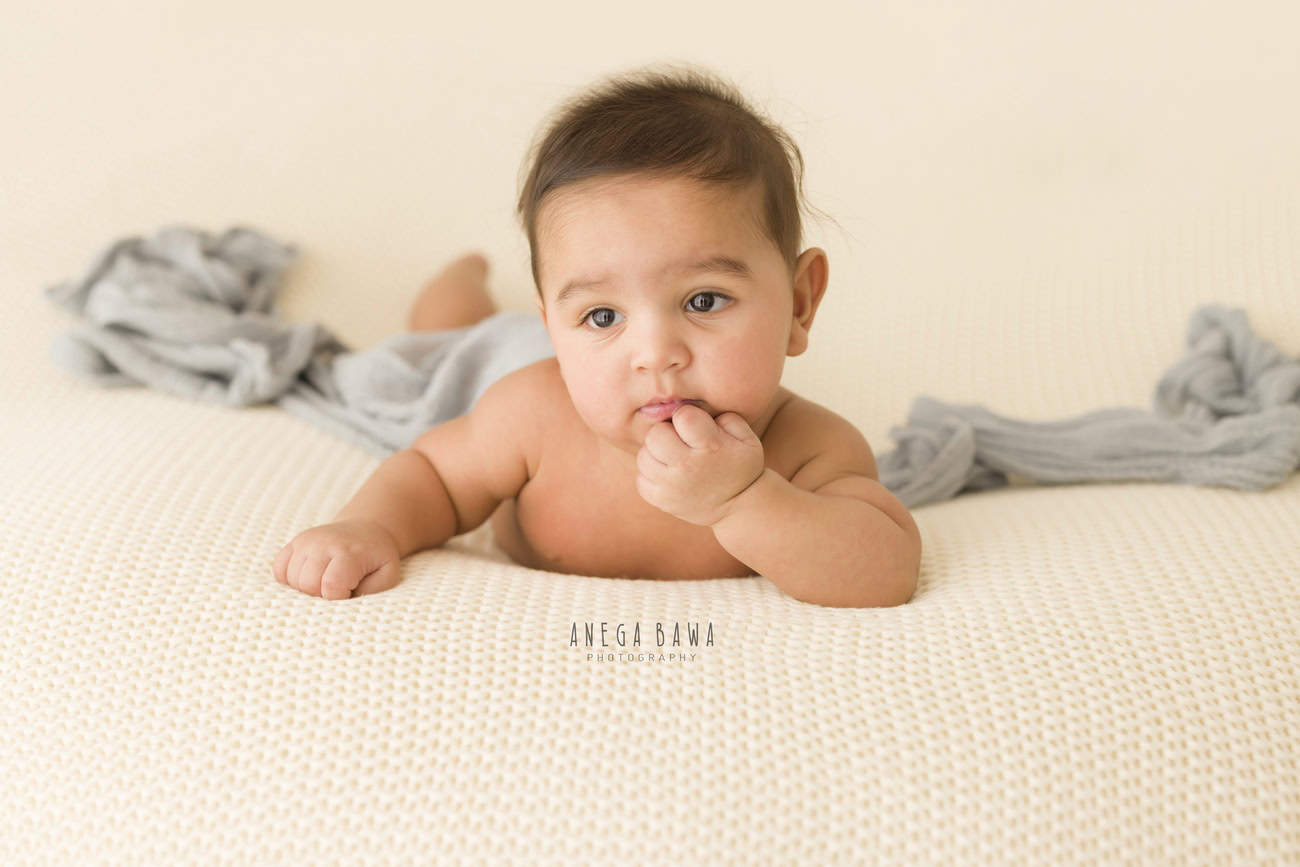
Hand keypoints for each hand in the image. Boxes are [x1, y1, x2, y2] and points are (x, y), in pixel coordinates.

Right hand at [272, 519, 401, 599]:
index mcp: (349, 552)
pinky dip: (289, 579)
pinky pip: (278, 569)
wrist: (366, 530)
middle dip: (321, 595)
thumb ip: (371, 592)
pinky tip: (309, 576)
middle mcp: (324, 543)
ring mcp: (306, 541)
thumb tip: (345, 602)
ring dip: (306, 588)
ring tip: (325, 581)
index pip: (331, 586)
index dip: (338, 598)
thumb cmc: (376, 558)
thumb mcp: (387, 575)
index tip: (349, 593)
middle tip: (338, 588)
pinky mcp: (294, 542)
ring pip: (291, 578)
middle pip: (307, 584)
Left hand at [636, 404, 765, 526]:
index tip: (696, 428)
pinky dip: (651, 476)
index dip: (688, 417)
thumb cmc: (741, 467)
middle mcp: (687, 467)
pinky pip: (641, 480)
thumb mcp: (748, 440)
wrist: (739, 508)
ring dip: (656, 454)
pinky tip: (668, 475)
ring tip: (673, 458)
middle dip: (666, 433)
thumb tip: (699, 410)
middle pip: (655, 435)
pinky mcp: (661, 501)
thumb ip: (726, 417)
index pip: (683, 416)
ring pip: (643, 456)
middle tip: (679, 442)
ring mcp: (671, 487)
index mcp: (710, 447)